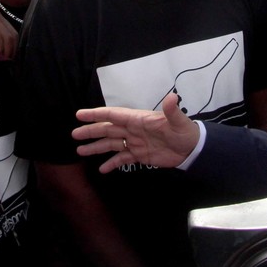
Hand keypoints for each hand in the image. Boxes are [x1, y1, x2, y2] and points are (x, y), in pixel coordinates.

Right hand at [73, 93, 199, 173]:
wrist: (192, 149)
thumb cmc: (185, 132)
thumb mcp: (178, 121)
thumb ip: (172, 111)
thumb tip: (172, 96)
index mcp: (137, 119)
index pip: (113, 115)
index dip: (97, 114)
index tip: (80, 114)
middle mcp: (132, 130)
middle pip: (108, 129)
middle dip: (91, 131)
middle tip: (74, 135)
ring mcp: (135, 143)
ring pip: (111, 144)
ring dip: (96, 147)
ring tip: (80, 151)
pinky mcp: (139, 155)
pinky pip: (122, 159)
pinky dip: (111, 163)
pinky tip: (101, 169)